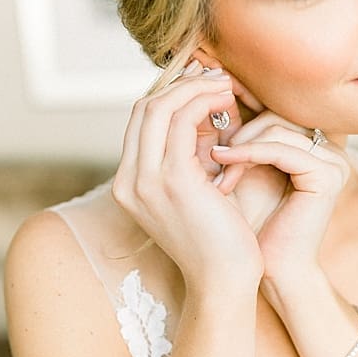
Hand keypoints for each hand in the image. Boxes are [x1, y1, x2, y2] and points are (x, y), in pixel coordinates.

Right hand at [112, 63, 261, 294]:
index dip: (170, 95)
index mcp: (127, 186)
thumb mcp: (193, 191)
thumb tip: (201, 111)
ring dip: (196, 88)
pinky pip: (184, 120)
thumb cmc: (216, 239)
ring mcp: (146, 181)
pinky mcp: (173, 179)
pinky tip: (230, 104)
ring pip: (160, 107)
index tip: (202, 84)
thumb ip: (187, 156)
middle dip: (181, 85)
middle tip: (216, 77)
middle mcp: (128, 182)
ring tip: (226, 87)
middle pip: (144, 108)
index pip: (139, 123)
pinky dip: (206, 102)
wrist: (223, 279)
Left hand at [209, 113, 350, 292]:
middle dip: (233, 131)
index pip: (267, 108)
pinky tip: (221, 162)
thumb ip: (222, 138)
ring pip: (274, 126)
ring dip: (237, 146)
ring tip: (212, 169)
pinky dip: (247, 154)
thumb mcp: (228, 173)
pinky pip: (281, 148)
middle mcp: (324, 147)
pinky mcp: (328, 175)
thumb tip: (190, 98)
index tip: (195, 119)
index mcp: (305, 143)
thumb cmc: (241, 227)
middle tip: (203, 150)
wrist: (264, 271)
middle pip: (272, 112)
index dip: (231, 111)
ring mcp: (331, 160)